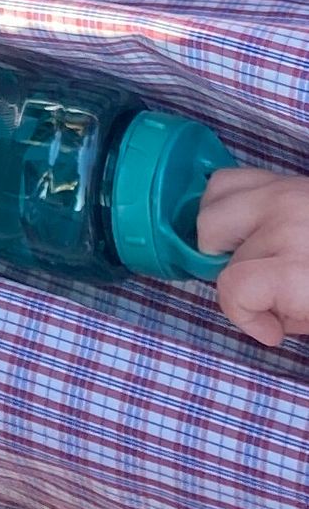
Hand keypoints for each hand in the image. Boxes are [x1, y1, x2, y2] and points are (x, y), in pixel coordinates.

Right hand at [200, 165, 308, 347]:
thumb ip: (293, 317)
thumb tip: (269, 315)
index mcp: (298, 267)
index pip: (234, 288)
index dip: (245, 318)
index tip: (273, 331)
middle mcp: (283, 223)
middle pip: (217, 249)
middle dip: (237, 277)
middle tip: (269, 294)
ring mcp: (281, 192)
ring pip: (210, 209)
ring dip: (222, 239)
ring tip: (251, 257)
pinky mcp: (282, 177)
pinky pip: (226, 182)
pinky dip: (225, 205)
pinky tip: (247, 227)